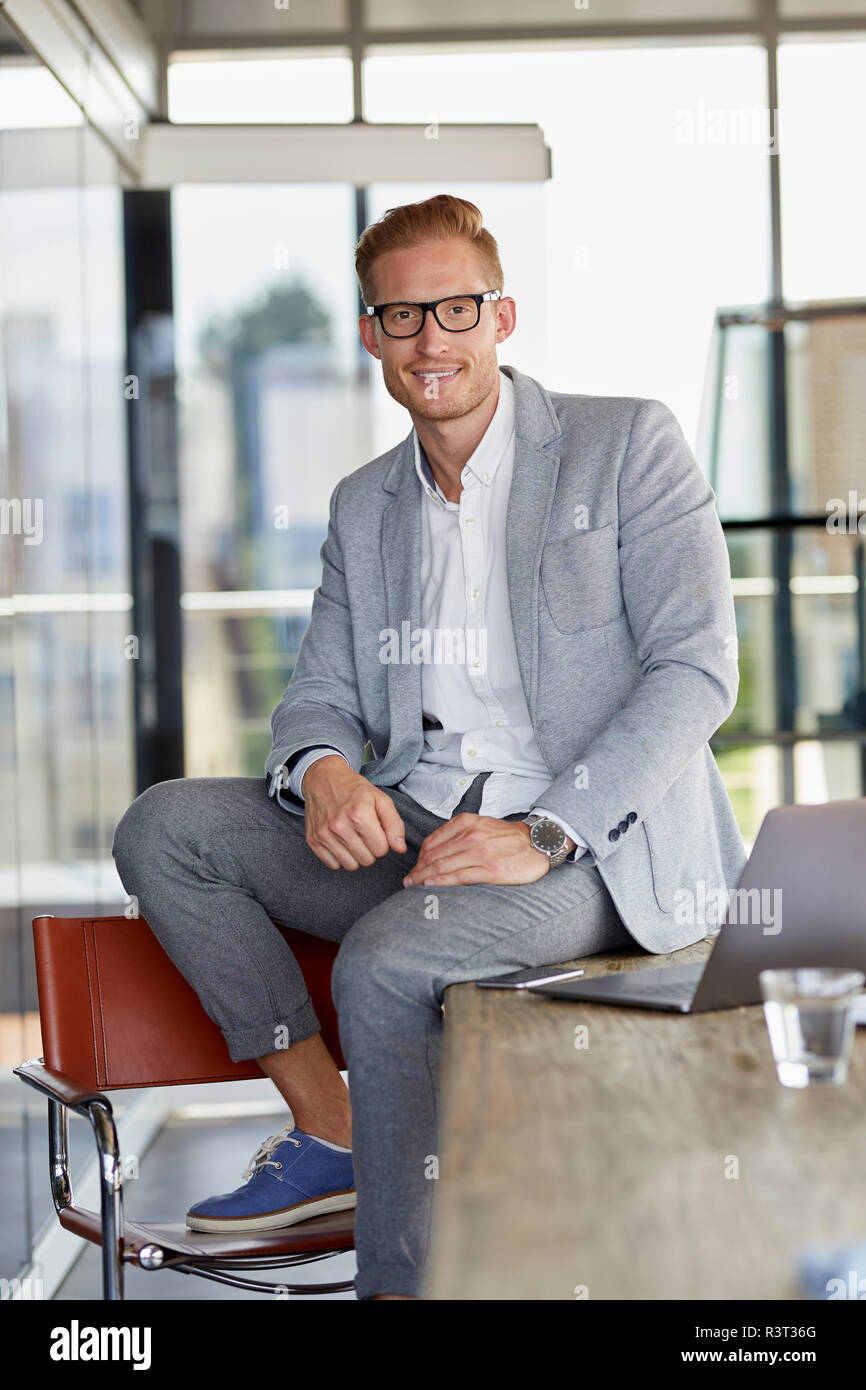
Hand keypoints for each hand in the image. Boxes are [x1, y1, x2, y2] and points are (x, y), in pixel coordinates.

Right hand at [302, 756, 406, 869]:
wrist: (323, 779)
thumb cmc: (354, 790)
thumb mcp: (381, 799)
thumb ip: (395, 824)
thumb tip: (400, 849)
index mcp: (359, 814)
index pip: (381, 850)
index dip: (382, 840)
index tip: (376, 829)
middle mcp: (339, 826)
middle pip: (367, 860)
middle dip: (370, 848)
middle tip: (364, 832)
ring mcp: (324, 834)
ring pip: (351, 866)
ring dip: (355, 855)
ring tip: (353, 837)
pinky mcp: (313, 840)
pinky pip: (333, 865)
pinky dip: (339, 857)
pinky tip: (340, 841)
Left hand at [402, 813, 552, 887]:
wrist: (539, 843)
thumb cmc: (508, 837)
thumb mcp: (481, 825)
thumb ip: (459, 834)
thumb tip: (435, 851)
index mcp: (467, 823)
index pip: (433, 842)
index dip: (419, 858)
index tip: (414, 869)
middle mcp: (471, 835)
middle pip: (434, 855)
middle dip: (417, 870)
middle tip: (408, 882)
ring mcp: (480, 852)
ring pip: (443, 866)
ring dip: (424, 878)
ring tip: (414, 887)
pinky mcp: (490, 869)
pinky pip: (460, 877)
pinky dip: (441, 882)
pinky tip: (431, 886)